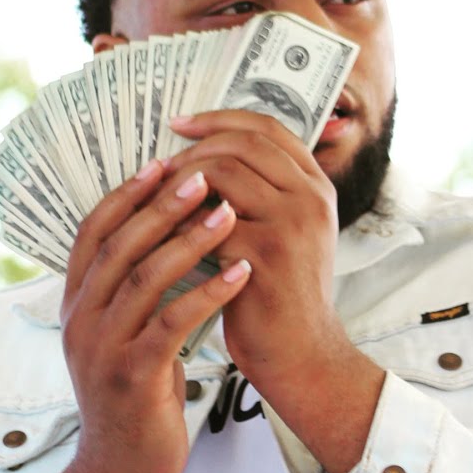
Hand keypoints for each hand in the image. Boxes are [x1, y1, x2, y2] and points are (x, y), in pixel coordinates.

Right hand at [51, 159, 251, 472]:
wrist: (123, 465)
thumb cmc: (134, 390)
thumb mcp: (120, 332)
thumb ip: (129, 287)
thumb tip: (162, 227)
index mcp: (75, 301)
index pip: (93, 232)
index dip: (125, 194)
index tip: (162, 163)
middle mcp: (81, 319)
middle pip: (119, 245)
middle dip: (162, 206)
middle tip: (202, 176)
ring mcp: (102, 347)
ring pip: (144, 278)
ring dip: (190, 240)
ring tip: (228, 213)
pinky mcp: (132, 375)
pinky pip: (171, 322)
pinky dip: (208, 291)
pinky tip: (240, 272)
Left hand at [166, 112, 384, 472]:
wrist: (301, 353)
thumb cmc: (281, 294)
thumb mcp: (288, 233)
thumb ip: (262, 193)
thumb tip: (201, 154)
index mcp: (315, 185)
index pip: (266, 127)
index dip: (219, 118)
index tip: (180, 124)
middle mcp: (310, 196)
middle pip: (242, 142)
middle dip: (193, 149)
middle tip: (159, 168)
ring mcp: (292, 222)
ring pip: (222, 172)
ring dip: (181, 183)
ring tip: (157, 202)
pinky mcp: (266, 253)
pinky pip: (207, 221)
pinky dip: (179, 225)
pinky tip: (162, 237)